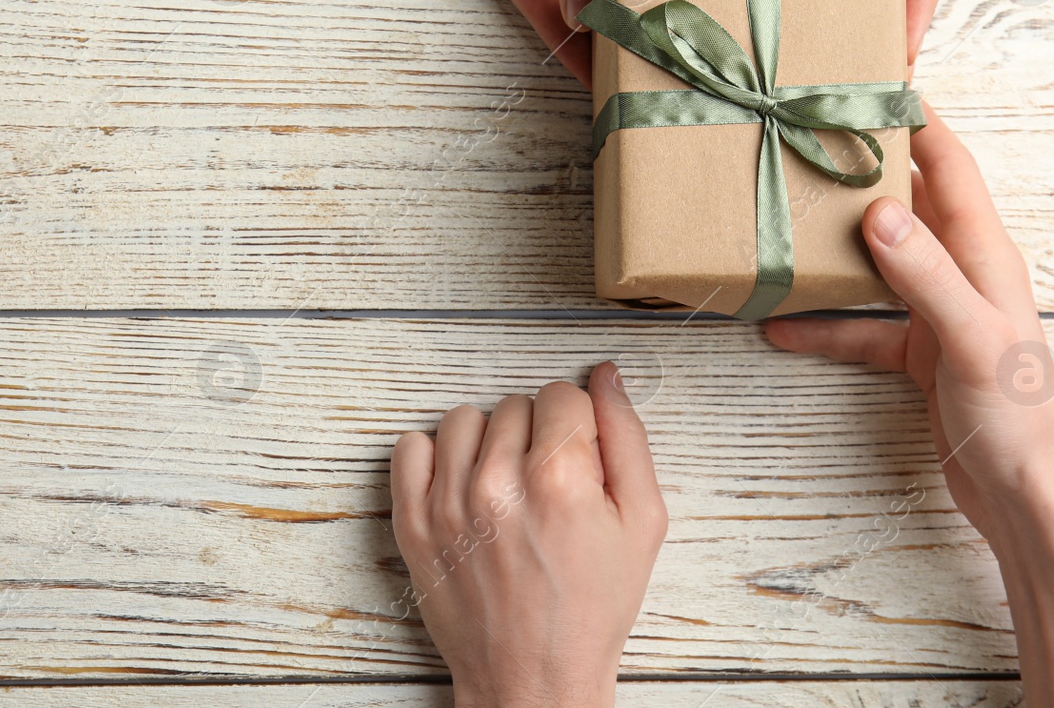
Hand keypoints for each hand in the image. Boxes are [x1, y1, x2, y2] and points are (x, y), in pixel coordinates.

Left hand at [390, 362, 667, 707]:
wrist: (533, 677)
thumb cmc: (590, 607)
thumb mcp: (642, 523)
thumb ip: (628, 438)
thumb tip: (608, 376)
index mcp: (560, 479)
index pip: (563, 393)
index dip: (577, 424)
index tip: (577, 459)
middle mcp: (498, 484)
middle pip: (516, 404)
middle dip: (536, 435)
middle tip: (546, 486)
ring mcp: (448, 503)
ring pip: (465, 419)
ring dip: (488, 442)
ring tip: (505, 486)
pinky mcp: (412, 522)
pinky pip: (410, 446)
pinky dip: (435, 458)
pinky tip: (462, 487)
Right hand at [765, 107, 1053, 706]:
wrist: (1027, 500)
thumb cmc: (1019, 420)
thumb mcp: (971, 338)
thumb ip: (925, 275)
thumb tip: (877, 210)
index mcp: (985, 256)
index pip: (949, 166)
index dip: (914, 119)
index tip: (867, 80)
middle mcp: (962, 274)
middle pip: (905, 206)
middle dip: (857, 174)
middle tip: (801, 143)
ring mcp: (939, 314)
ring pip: (875, 264)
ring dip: (830, 249)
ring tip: (777, 226)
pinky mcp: (918, 354)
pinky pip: (861, 325)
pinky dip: (822, 323)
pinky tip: (777, 324)